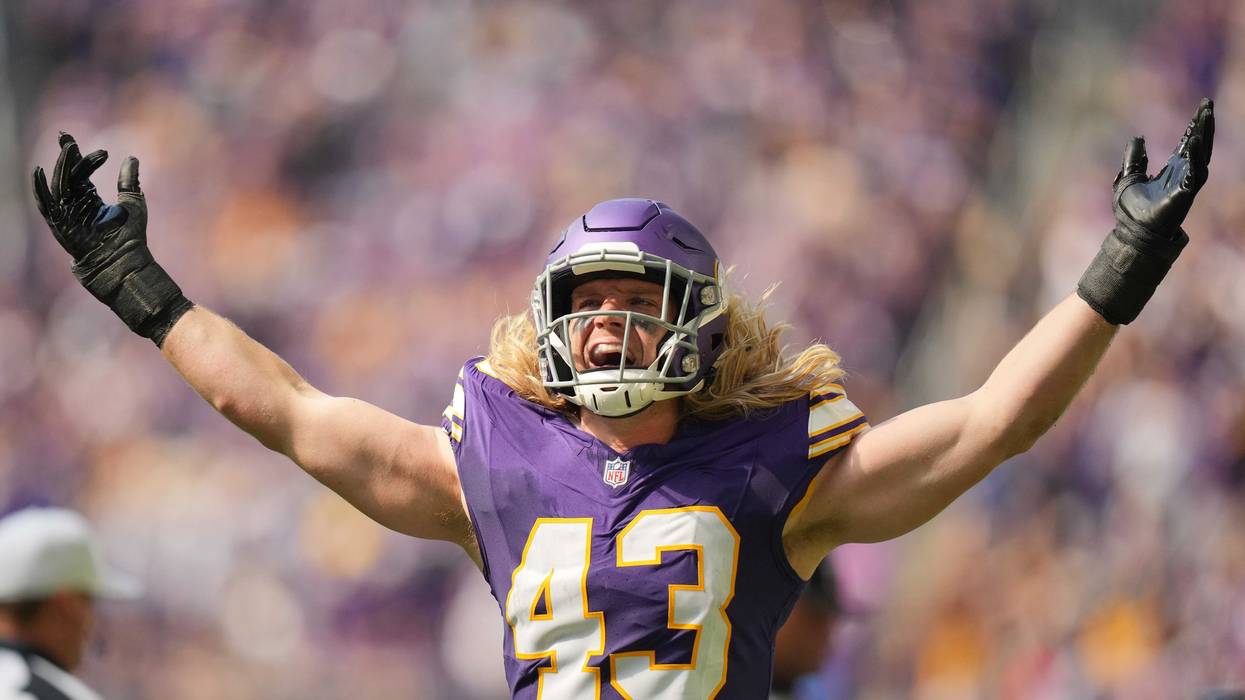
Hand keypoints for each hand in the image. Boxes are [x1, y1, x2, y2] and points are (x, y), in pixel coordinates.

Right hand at [32, 133, 141, 259]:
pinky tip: (39, 171)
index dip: (72, 154)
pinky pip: (47, 204)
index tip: (66, 136)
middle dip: (66, 157)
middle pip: (67, 175)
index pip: (76, 171)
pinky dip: (40, 188)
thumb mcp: (132, 202)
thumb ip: (129, 180)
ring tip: (67, 149)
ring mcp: (66, 214)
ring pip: (58, 185)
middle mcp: (74, 204)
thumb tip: (132, 157)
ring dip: (61, 167)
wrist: (125, 262)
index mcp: (87, 197)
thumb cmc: (129, 235)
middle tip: (70, 142)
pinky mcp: (61, 224)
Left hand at [1077, 98, 1214, 325]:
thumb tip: (1139, 138)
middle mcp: (1183, 175)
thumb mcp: (1128, 178)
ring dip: (1204, 136)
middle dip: (1204, 125)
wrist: (1132, 235)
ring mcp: (1186, 184)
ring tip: (1205, 116)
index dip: (1195, 126)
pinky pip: (1194, 173)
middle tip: (1208, 105)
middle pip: (1199, 145)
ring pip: (1202, 155)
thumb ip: (1134, 159)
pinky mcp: (1184, 194)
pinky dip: (1194, 157)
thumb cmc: (1130, 212)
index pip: (1188, 143)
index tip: (1202, 107)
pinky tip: (1194, 141)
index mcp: (1172, 171)